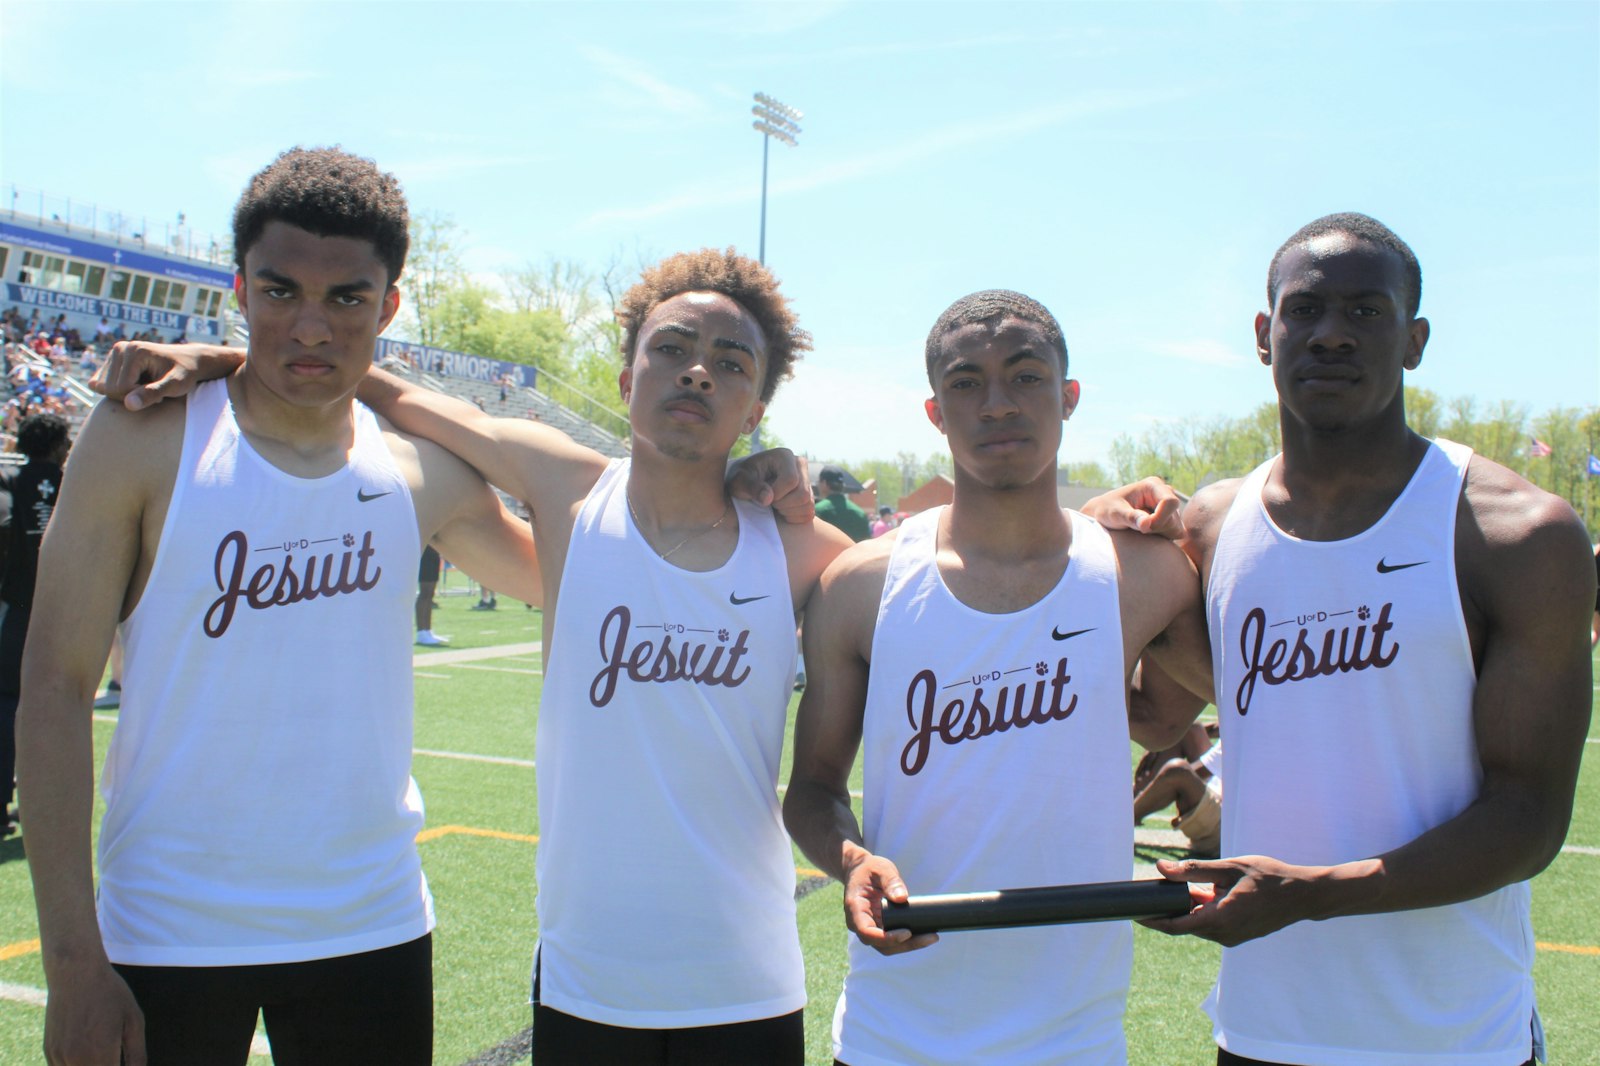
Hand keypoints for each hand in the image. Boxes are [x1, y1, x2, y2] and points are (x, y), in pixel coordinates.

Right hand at [42, 961, 145, 1064]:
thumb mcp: (133, 1020)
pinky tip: (89, 1052)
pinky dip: (76, 1065)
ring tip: (103, 1048)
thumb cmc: (109, 993)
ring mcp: (59, 1056)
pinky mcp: (49, 1050)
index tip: (123, 1059)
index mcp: (100, 1055)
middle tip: (115, 1053)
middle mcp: (75, 1060)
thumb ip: (137, 1054)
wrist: (75, 972)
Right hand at [90, 342, 242, 409]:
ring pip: (104, 388)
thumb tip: (128, 404)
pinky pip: (99, 385)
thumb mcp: (175, 385)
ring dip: (126, 393)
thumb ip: (153, 393)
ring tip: (147, 385)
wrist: (188, 361)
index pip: (120, 388)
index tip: (160, 389)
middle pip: (109, 389)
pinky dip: (117, 390)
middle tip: (154, 388)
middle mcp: (120, 349)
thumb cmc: (185, 373)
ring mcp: (114, 354)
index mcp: (134, 351)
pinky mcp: (110, 361)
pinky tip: (136, 384)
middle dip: (132, 396)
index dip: (140, 396)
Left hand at [726, 448, 813, 523]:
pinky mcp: (809, 496)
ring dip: (787, 511)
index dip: (777, 494)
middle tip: (769, 503)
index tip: (763, 497)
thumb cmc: (742, 479)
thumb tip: (768, 499)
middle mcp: (800, 465)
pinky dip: (793, 517)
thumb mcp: (739, 481)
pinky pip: (808, 513)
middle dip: (783, 504)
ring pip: (807, 505)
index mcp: (784, 456)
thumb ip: (751, 487)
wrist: (748, 482)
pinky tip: (781, 509)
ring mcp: (807, 480)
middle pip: (803, 494)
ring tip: (774, 505)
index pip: (791, 480)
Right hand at [842, 853, 938, 955]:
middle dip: (905, 945)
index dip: (886, 938)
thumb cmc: (869, 868)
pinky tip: (924, 935)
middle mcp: (858, 924)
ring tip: (931, 936)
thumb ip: (891, 881)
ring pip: (887, 947)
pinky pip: (892, 941)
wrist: (860, 870)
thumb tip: (902, 898)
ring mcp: (868, 928)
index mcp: (855, 909)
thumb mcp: (880, 868)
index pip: (867, 932)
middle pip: (880, 944)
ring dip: (909, 945)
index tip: (907, 933)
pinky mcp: (878, 929)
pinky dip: (907, 941)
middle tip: (930, 937)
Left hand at [1081, 476, 1184, 539]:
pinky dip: (1162, 537)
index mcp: (1152, 485)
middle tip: (1137, 528)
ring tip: (1139, 529)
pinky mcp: (1170, 520)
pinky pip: (1175, 534)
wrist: (1104, 514)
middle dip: (1157, 528)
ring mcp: (1168, 507)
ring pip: (1176, 528)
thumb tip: (1147, 524)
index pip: (1170, 502)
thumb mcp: (1115, 513)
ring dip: (1159, 533)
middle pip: (1174, 517)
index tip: (1144, 529)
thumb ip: (1131, 517)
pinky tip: (1146, 532)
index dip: (1160, 518)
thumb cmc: (1107, 510)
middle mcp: (1164, 493)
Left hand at [1141, 854, 1332, 946]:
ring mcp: (1233, 939)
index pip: (1175, 926)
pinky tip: (1203, 895)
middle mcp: (1224, 935)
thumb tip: (1161, 869)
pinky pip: (1212, 927)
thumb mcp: (1229, 868)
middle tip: (1149, 893)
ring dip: (1187, 911)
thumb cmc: (1268, 877)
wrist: (1304, 895)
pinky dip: (1202, 913)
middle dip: (1167, 911)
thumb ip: (1194, 870)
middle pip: (1185, 926)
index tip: (1131, 912)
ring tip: (1178, 889)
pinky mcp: (1239, 936)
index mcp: (1220, 919)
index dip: (1151, 920)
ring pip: (1199, 926)